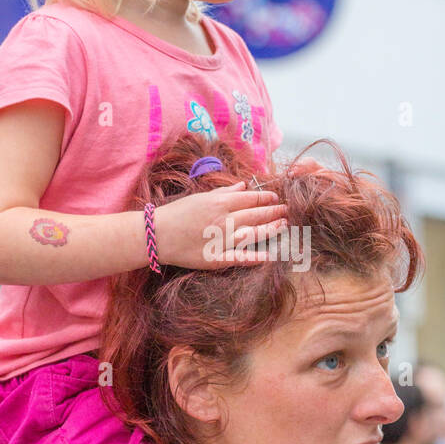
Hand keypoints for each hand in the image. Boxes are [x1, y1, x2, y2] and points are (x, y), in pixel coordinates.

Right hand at [152, 183, 288, 266]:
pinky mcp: (216, 258)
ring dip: (271, 229)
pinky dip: (256, 257)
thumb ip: (224, 191)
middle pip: (256, 215)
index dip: (266, 198)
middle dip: (274, 212)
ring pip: (253, 234)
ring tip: (284, 225)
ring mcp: (221, 240)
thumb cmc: (177, 213)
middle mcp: (223, 220)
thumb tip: (244, 185)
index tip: (276, 198)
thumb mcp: (200, 197)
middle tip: (288, 210)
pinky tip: (270, 256)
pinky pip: (240, 258)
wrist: (157, 235)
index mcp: (219, 202)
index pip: (250, 198)